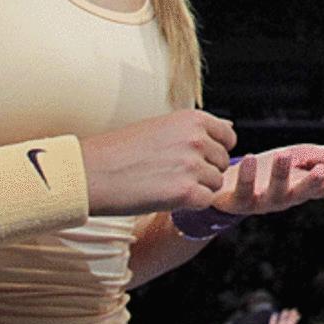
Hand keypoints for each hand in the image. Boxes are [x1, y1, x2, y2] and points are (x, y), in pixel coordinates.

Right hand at [82, 110, 236, 215]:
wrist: (91, 172)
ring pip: (215, 183)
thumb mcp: (162, 126)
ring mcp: (193, 165)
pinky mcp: (186, 192)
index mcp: (192, 119)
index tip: (194, 157)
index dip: (214, 150)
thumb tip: (231, 126)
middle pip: (222, 162)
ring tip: (166, 184)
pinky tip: (167, 196)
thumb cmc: (120, 150)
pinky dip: (190, 204)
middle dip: (205, 171)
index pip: (228, 137)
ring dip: (197, 188)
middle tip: (172, 174)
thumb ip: (197, 129)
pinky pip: (205, 201)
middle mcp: (196, 139)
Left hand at [213, 143, 323, 214]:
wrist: (225, 185)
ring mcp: (260, 202)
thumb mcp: (299, 157)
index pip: (320, 189)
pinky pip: (243, 190)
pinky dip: (247, 176)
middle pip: (301, 194)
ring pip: (274, 193)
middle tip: (323, 169)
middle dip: (312, 183)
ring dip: (281, 175)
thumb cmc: (267, 171)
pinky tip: (250, 158)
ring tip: (285, 154)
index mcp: (299, 188)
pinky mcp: (237, 201)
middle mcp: (282, 199)